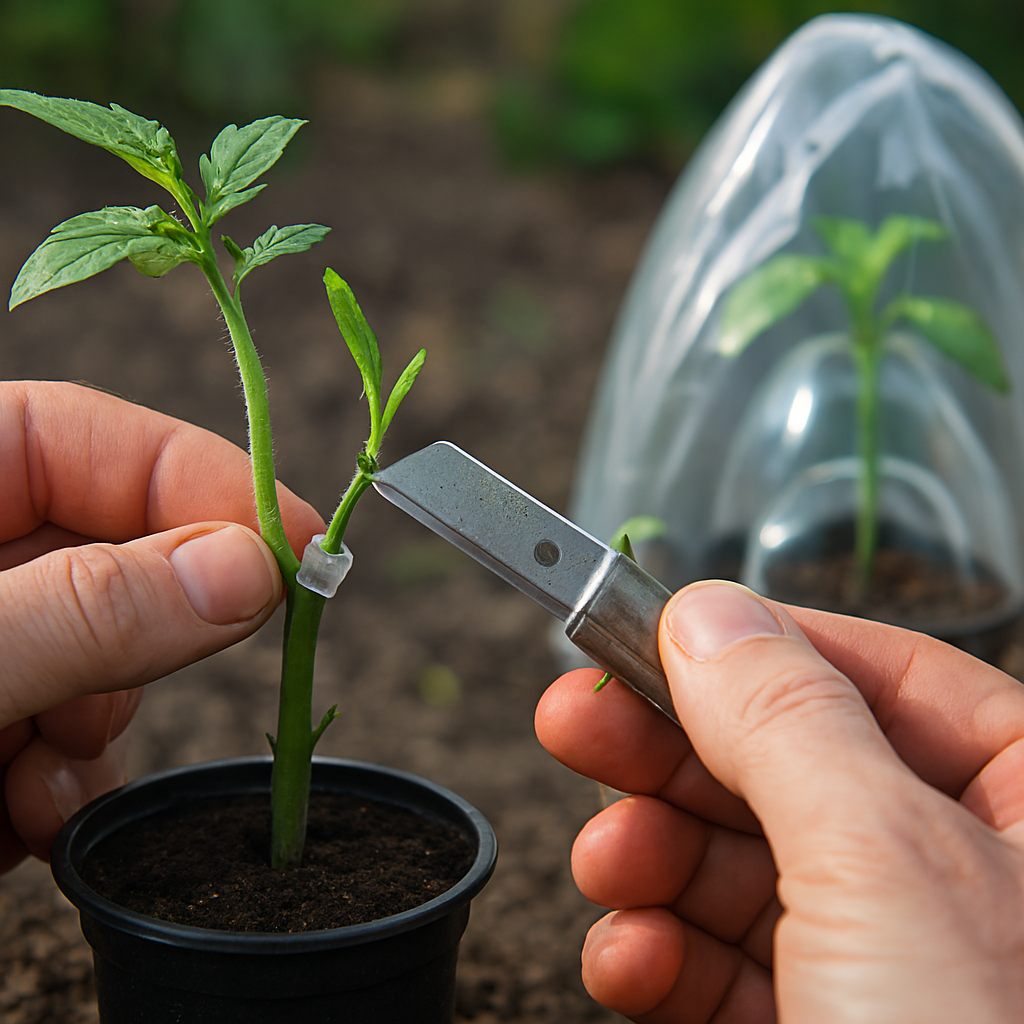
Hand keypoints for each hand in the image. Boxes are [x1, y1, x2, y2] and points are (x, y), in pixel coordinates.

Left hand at [0, 381, 324, 871]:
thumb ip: (89, 608)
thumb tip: (248, 571)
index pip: (100, 439)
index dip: (208, 483)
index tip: (301, 550)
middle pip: (117, 558)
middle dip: (150, 640)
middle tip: (153, 685)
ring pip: (105, 660)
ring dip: (97, 732)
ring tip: (38, 783)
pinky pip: (68, 737)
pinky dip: (63, 788)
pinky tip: (14, 817)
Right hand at [536, 580, 1023, 1022]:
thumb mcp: (885, 866)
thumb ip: (789, 722)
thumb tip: (707, 614)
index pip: (876, 672)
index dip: (752, 647)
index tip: (643, 634)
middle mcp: (972, 877)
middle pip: (790, 766)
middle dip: (673, 753)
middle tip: (574, 724)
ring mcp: (899, 964)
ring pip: (750, 868)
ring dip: (658, 861)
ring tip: (605, 861)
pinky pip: (733, 969)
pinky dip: (665, 959)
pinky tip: (627, 958)